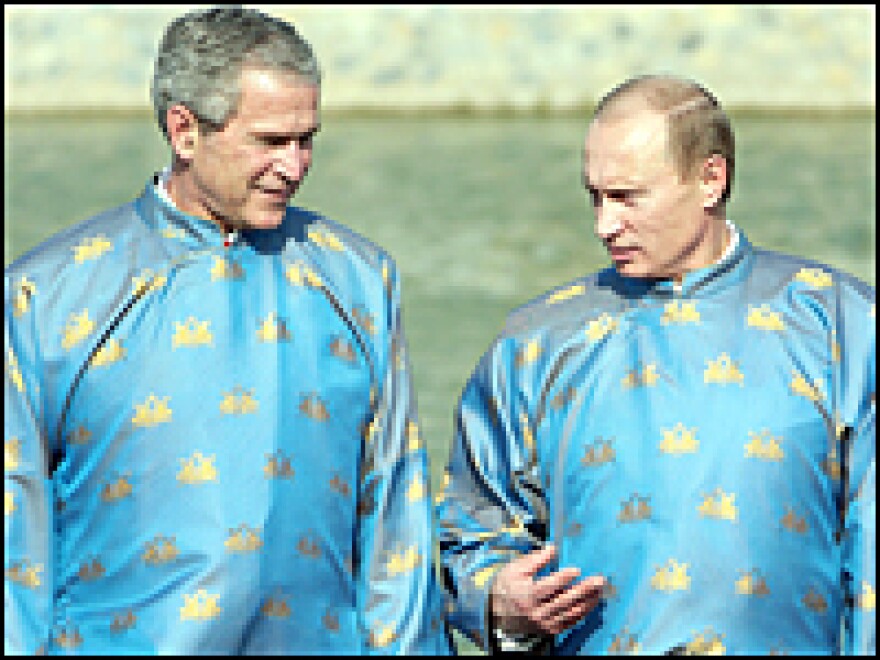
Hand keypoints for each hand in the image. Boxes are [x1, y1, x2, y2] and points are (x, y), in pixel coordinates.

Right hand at [489, 544, 604, 635]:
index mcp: (527, 594)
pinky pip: (570, 622)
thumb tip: (554, 548)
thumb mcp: (515, 569)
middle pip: (565, 600)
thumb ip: (535, 560)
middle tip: (599, 580)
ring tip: (599, 590)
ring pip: (571, 613)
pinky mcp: (550, 629)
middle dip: (584, 589)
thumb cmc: (507, 586)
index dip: (564, 578)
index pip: (550, 586)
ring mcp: (545, 623)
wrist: (498, 614)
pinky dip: (582, 613)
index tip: (577, 569)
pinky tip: (591, 603)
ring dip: (588, 602)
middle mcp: (537, 611)